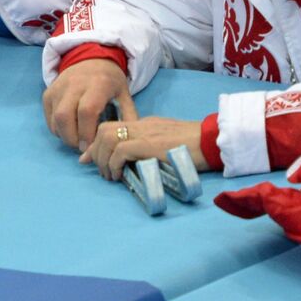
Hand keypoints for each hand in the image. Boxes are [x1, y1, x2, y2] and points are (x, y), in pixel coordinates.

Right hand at [42, 57, 134, 151]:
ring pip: (55, 119)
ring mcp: (58, 88)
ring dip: (64, 136)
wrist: (91, 59)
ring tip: (77, 140)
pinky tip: (69, 131)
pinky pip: (49, 118)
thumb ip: (127, 117)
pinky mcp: (48, 93)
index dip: (87, 132)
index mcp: (97, 83)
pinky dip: (57, 130)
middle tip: (82, 147)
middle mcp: (74, 83)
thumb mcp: (124, 95)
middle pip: (64, 116)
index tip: (91, 145)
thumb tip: (124, 141)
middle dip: (72, 138)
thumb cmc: (109, 81)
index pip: (86, 111)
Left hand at [84, 116, 209, 180]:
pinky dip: (114, 164)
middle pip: (104, 130)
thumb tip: (134, 162)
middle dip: (95, 151)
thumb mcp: (168, 143)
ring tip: (110, 176)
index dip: (96, 144)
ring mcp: (144, 133)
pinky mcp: (148, 144)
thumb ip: (150, 146)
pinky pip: (120, 150)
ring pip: (107, 138)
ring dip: (103, 159)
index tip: (88, 159)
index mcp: (144, 124)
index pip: (111, 127)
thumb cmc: (196, 147)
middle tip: (101, 171)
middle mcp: (141, 125)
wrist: (213, 141)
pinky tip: (119, 175)